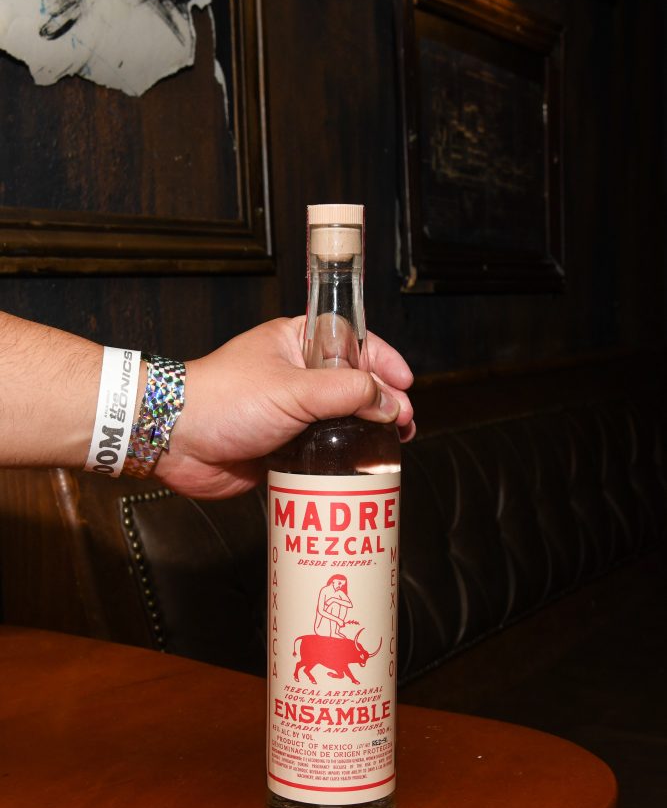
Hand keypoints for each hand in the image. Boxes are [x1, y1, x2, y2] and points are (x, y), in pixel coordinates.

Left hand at [155, 317, 414, 498]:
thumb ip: (347, 392)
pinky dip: (342, 457)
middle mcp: (295, 374)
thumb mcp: (293, 389)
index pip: (353, 340)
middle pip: (353, 383)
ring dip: (367, 432)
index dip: (383, 360)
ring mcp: (289, 411)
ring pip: (340, 419)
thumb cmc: (222, 400)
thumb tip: (388, 400)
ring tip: (392, 445)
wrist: (175, 440)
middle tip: (403, 422)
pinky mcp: (282, 444)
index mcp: (296, 342)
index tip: (406, 382)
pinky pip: (322, 449)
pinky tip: (359, 466)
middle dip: (383, 402)